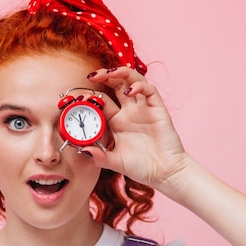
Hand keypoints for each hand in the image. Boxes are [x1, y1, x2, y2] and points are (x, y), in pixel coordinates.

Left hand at [84, 67, 189, 190]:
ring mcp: (143, 108)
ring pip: (132, 81)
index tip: (79, 97)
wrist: (165, 173)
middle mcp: (129, 111)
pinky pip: (149, 90)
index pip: (102, 101)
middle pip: (115, 85)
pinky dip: (139, 86)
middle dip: (104, 76)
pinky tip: (130, 91)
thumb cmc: (142, 167)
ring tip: (109, 73)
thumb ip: (100, 157)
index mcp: (117, 122)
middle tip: (91, 75)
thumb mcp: (116, 163)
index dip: (91, 96)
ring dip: (121, 73)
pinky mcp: (157, 108)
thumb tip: (82, 150)